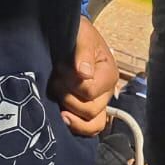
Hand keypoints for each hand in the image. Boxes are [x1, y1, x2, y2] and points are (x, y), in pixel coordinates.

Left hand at [50, 16, 117, 135]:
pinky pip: (87, 129)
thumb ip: (83, 51)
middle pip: (89, 110)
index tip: (60, 67)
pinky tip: (61, 116)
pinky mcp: (86, 112)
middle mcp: (106, 93)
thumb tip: (84, 74)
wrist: (69, 39)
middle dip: (67, 96)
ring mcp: (97, 104)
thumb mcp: (81, 34)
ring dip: (70, 114)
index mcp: (109, 74)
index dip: (71, 83)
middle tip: (56, 79)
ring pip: (90, 124)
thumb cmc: (78, 35)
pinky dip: (75, 126)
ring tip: (57, 98)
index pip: (90, 91)